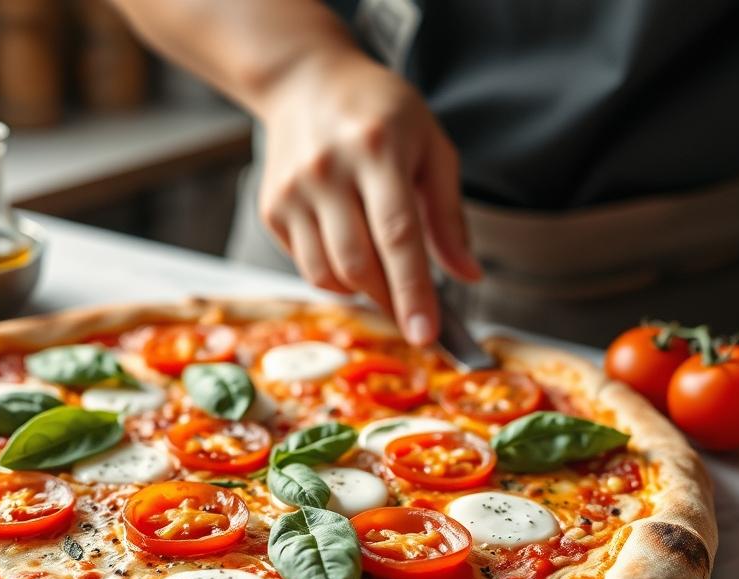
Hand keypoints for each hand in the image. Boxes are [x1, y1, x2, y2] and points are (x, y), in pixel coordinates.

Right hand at [254, 52, 481, 344]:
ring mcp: (293, 190)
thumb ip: (449, 215)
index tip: (426, 333)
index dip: (413, 290)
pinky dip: (335, 276)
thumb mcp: (431, 147)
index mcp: (378, 148)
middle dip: (391, 301)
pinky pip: (307, 266)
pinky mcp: (271, 208)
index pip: (398, 234)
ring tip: (384, 278)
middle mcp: (327, 169)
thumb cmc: (381, 114)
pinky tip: (351, 251)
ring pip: (327, 274)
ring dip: (362, 291)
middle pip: (359, 263)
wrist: (307, 83)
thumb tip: (467, 277)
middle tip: (414, 316)